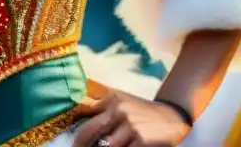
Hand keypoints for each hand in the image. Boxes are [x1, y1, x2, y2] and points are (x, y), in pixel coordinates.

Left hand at [73, 91, 190, 146]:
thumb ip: (102, 105)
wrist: (172, 117)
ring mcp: (130, 125)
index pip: (85, 110)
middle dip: (80, 145)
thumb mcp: (122, 102)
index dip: (74, 124)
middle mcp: (119, 109)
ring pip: (106, 146)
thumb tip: (77, 110)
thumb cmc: (141, 111)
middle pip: (89, 131)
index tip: (69, 137)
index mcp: (112, 99)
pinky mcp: (141, 140)